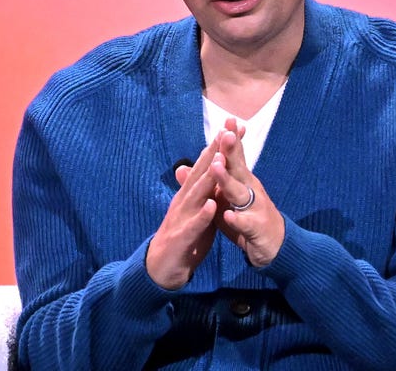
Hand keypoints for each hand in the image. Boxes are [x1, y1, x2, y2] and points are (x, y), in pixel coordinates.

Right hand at [145, 135, 220, 289]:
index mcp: (190, 194)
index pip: (206, 165)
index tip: (234, 127)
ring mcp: (181, 217)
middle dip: (214, 152)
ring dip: (208, 177)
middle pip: (201, 172)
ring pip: (196, 194)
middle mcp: (184, 200)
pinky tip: (212, 205)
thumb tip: (215, 172)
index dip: (219, 146)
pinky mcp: (181, 237)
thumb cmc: (183, 238)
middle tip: (227, 131)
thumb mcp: (197, 211)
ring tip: (220, 159)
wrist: (161, 269)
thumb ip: (205, 192)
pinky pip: (194, 225)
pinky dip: (203, 215)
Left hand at [210, 120, 285, 266]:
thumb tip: (181, 168)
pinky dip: (237, 220)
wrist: (274, 247)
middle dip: (232, 151)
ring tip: (217, 168)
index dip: (230, 140)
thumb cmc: (247, 220)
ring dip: (228, 181)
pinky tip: (229, 216)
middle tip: (225, 134)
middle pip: (239, 168)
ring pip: (241, 194)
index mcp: (243, 182)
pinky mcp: (257, 229)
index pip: (235, 157)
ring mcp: (256, 209)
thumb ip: (205, 184)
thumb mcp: (223, 201)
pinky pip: (246, 224)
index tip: (227, 119)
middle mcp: (251, 191)